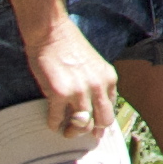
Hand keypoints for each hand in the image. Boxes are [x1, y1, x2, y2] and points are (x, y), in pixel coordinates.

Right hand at [27, 18, 116, 142]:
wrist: (51, 32)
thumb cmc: (69, 47)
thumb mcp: (94, 66)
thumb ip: (97, 85)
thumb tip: (91, 112)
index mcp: (109, 79)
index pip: (111, 110)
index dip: (101, 123)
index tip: (93, 128)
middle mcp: (98, 86)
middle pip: (104, 122)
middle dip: (91, 130)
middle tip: (78, 129)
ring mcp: (79, 90)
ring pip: (83, 125)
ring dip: (72, 132)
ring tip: (64, 129)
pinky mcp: (59, 93)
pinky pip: (57, 120)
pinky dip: (53, 124)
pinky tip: (51, 120)